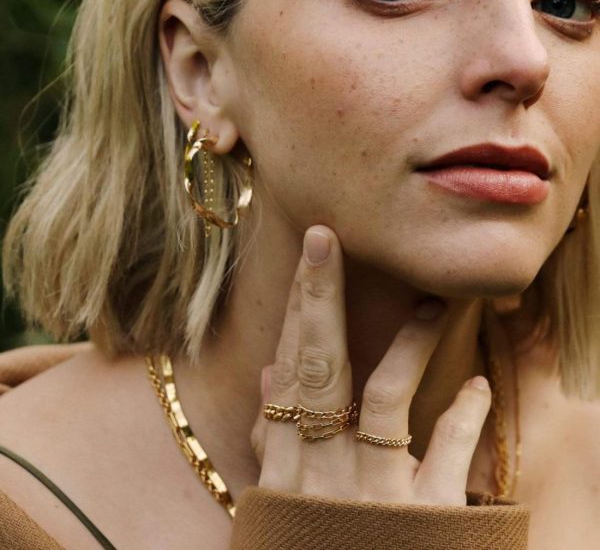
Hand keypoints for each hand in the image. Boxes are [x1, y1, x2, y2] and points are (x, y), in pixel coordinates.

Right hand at [250, 225, 491, 505]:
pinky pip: (448, 456)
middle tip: (329, 240)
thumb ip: (270, 442)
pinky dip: (463, 417)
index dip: (299, 307)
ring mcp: (374, 496)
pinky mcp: (426, 524)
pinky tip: (474, 387)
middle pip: (319, 368)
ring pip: (386, 396)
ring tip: (435, 305)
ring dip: (409, 343)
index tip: (313, 254)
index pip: (290, 370)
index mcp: (283, 469)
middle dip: (319, 298)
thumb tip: (272, 372)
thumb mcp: (273, 506)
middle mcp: (321, 473)